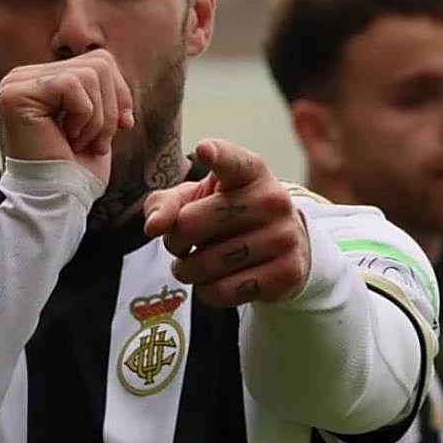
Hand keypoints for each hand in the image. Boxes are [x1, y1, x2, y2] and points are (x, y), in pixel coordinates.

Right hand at [0, 49, 133, 184]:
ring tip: (80, 143)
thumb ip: (100, 88)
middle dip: (110, 108)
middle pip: (98, 63)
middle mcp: (24, 76)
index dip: (119, 93)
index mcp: (42, 79)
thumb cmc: (75, 169)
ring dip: (97, 118)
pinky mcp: (15, 94)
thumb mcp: (97, 120)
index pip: (98, 60)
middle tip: (95, 143)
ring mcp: (16, 83)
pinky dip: (83, 116)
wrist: (55, 201)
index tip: (121, 127)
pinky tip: (67, 138)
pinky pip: (72, 85)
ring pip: (89, 73)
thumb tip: (111, 64)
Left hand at [142, 138, 309, 307]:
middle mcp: (272, 199)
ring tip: (198, 263)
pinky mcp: (288, 273)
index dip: (215, 156)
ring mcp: (284, 237)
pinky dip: (207, 292)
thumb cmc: (227, 215)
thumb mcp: (196, 199)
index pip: (231, 160)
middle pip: (190, 225)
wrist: (282, 245)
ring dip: (187, 270)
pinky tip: (216, 280)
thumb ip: (166, 204)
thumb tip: (154, 226)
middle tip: (182, 244)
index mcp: (250, 171)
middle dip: (174, 241)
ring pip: (203, 265)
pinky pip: (222, 292)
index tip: (203, 150)